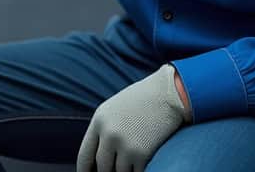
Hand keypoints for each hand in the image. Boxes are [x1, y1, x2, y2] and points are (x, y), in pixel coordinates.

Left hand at [76, 64, 191, 171]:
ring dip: (126, 170)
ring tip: (133, 161)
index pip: (84, 156)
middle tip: (115, 170)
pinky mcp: (143, 154)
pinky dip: (139, 170)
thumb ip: (103, 130)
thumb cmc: (144, 99)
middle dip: (108, 171)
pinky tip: (144, 163)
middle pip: (102, 168)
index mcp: (99, 121)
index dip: (85, 170)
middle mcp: (109, 134)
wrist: (170, 92)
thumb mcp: (115, 109)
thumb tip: (98, 158)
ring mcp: (125, 145)